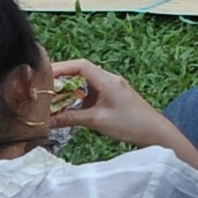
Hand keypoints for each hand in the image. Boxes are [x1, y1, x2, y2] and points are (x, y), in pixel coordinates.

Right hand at [46, 61, 171, 144]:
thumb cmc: (130, 124)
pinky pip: (91, 91)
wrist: (155, 132)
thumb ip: (70, 118)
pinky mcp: (112, 96)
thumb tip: (46, 121)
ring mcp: (111, 87)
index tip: (43, 75)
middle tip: (42, 88)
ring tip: (51, 98)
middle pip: (80, 71)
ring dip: (69, 89)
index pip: (80, 65)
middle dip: (61, 78)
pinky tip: (68, 107)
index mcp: (107, 80)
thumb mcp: (97, 121)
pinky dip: (78, 97)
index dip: (61, 67)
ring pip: (85, 82)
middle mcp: (109, 79)